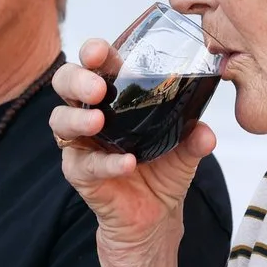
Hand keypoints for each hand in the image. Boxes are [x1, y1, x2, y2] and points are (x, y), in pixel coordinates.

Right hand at [49, 42, 215, 252]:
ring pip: (60, 120)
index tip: (102, 52)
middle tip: (98, 87)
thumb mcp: (186, 150)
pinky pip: (85, 164)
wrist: (157, 214)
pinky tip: (126, 163)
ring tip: (99, 121)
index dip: (94, 52)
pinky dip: (106, 163)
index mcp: (114, 94)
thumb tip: (206, 132)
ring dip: (78, 118)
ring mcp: (80, 142)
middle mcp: (90, 111)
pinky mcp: (79, 172)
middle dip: (77, 79)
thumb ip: (194, 137)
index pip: (97, 64)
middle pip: (65, 82)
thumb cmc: (163, 169)